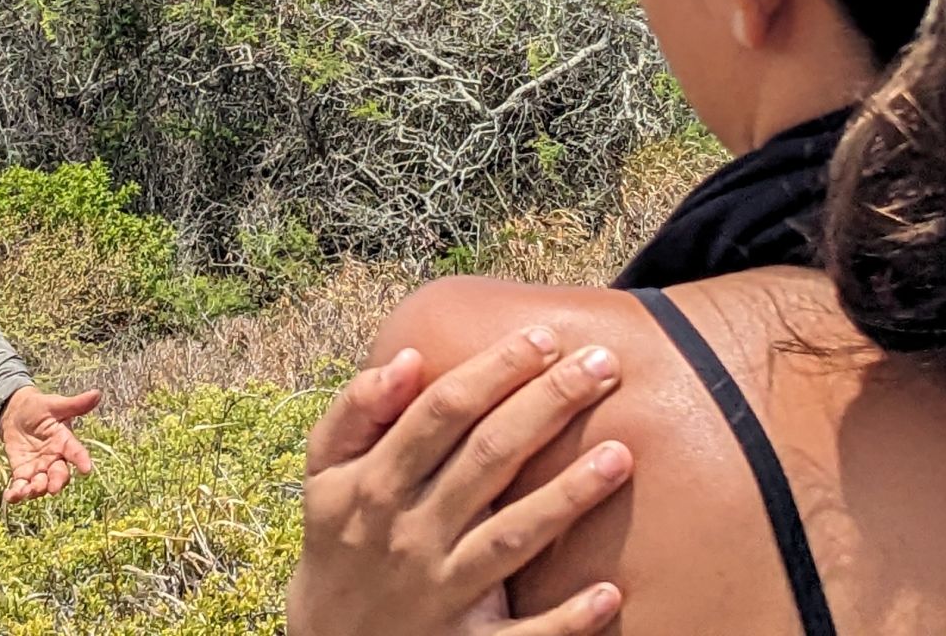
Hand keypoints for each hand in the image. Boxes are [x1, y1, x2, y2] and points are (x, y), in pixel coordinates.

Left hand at [0, 384, 99, 504]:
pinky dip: (17, 493)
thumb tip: (97, 394)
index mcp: (65, 441)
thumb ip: (74, 404)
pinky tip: (10, 496)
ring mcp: (39, 468)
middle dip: (57, 482)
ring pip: (42, 484)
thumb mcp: (55, 404)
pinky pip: (21, 486)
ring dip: (36, 490)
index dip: (82, 460)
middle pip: (60, 474)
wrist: (15, 413)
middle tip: (54, 488)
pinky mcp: (22, 472)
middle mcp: (54, 458)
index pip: (76, 452)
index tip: (87, 469)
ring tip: (28, 491)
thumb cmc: (39, 407)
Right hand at [287, 327, 633, 635]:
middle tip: (603, 366)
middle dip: (547, 406)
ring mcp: (442, 593)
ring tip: (620, 456)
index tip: (545, 337)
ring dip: (566, 499)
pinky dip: (565, 621)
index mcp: (377, 483)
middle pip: (488, 458)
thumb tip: (408, 357)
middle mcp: (412, 533)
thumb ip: (356, 411)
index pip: (443, 411)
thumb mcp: (325, 473)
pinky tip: (609, 592)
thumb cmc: (341, 540)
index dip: (495, 370)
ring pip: (511, 538)